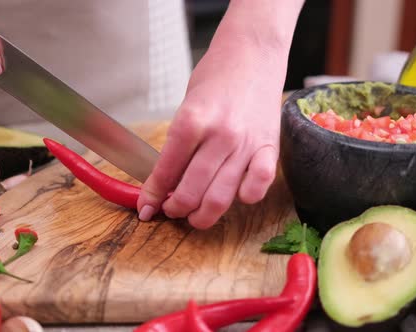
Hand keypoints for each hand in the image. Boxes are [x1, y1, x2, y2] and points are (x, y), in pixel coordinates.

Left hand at [137, 38, 288, 228]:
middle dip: (175, 208)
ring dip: (202, 215)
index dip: (152, 195)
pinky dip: (245, 198)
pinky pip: (258, 186)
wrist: (252, 54)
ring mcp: (246, 144)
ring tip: (194, 215)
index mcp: (191, 121)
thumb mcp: (186, 107)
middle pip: (191, 191)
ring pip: (221, 197)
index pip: (165, 171)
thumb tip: (166, 182)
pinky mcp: (269, 148)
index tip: (146, 207)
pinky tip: (235, 196)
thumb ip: (178, 145)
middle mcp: (219, 135)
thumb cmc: (215, 78)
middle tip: (171, 210)